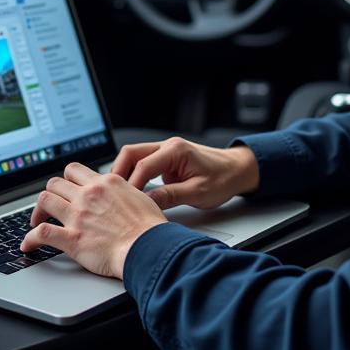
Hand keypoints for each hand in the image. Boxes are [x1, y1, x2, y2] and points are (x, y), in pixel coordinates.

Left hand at [20, 162, 166, 279]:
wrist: (149, 247)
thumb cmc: (149, 228)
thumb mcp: (139, 196)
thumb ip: (122, 192)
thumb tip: (119, 195)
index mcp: (105, 183)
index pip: (74, 170)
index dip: (67, 180)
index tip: (66, 190)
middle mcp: (89, 195)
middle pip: (55, 183)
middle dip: (50, 194)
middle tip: (50, 207)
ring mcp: (78, 216)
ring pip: (45, 200)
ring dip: (37, 211)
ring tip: (35, 222)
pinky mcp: (72, 239)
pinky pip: (42, 233)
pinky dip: (30, 239)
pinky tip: (28, 245)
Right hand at [111, 137, 259, 209]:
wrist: (237, 170)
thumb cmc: (223, 178)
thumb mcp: (198, 192)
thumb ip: (170, 196)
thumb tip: (146, 203)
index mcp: (176, 150)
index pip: (143, 165)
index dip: (131, 185)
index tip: (125, 202)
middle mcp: (168, 146)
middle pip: (131, 153)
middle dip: (119, 173)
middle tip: (112, 194)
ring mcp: (166, 151)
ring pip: (134, 157)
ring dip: (125, 173)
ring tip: (119, 194)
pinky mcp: (165, 159)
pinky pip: (143, 163)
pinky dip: (134, 175)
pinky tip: (132, 192)